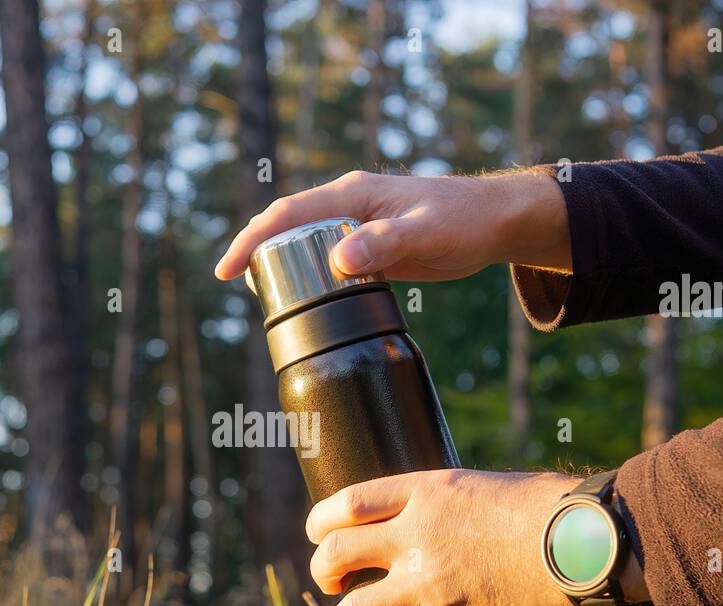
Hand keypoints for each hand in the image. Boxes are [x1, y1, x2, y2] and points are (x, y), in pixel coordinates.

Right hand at [214, 169, 570, 282]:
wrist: (494, 222)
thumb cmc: (464, 219)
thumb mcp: (426, 232)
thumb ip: (385, 243)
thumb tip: (339, 259)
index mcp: (353, 194)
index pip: (289, 213)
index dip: (254, 238)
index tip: (228, 268)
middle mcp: (348, 205)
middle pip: (287, 225)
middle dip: (255, 250)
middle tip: (234, 283)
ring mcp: (357, 224)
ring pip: (303, 241)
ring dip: (277, 261)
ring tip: (257, 292)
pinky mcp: (369, 244)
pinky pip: (325, 256)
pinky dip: (306, 272)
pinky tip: (301, 295)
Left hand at [306, 469, 597, 605]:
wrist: (580, 543)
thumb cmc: (546, 508)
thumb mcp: (482, 487)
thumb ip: (449, 504)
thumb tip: (438, 520)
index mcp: (423, 493)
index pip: (348, 502)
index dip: (320, 521)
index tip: (317, 532)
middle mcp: (415, 535)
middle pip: (337, 554)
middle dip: (323, 571)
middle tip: (330, 580)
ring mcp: (429, 582)